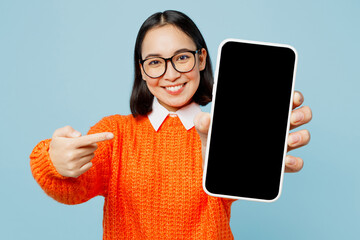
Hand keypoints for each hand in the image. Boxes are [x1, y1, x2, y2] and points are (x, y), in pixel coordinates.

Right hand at [49, 126, 113, 177]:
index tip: (112, 135)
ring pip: (92, 156)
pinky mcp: (75, 173)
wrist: (49, 163)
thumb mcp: (58, 134)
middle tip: (79, 146)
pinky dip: (86, 162)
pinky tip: (77, 161)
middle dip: (90, 145)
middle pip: (93, 147)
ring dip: (87, 153)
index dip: (101, 137)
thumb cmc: (58, 145)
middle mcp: (72, 155)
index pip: (88, 139)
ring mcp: (74, 165)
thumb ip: (68, 130)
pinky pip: (90, 165)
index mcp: (70, 144)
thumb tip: (80, 135)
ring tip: (76, 154)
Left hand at [194, 91, 311, 171]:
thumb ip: (205, 125)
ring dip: (301, 136)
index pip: (283, 101)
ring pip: (302, 137)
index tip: (293, 97)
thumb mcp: (209, 135)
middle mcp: (275, 129)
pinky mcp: (278, 167)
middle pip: (300, 116)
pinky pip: (295, 163)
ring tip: (288, 140)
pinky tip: (285, 160)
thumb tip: (205, 118)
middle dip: (302, 114)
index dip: (293, 97)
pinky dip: (295, 162)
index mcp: (263, 117)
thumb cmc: (216, 149)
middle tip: (292, 118)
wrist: (216, 175)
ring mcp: (279, 148)